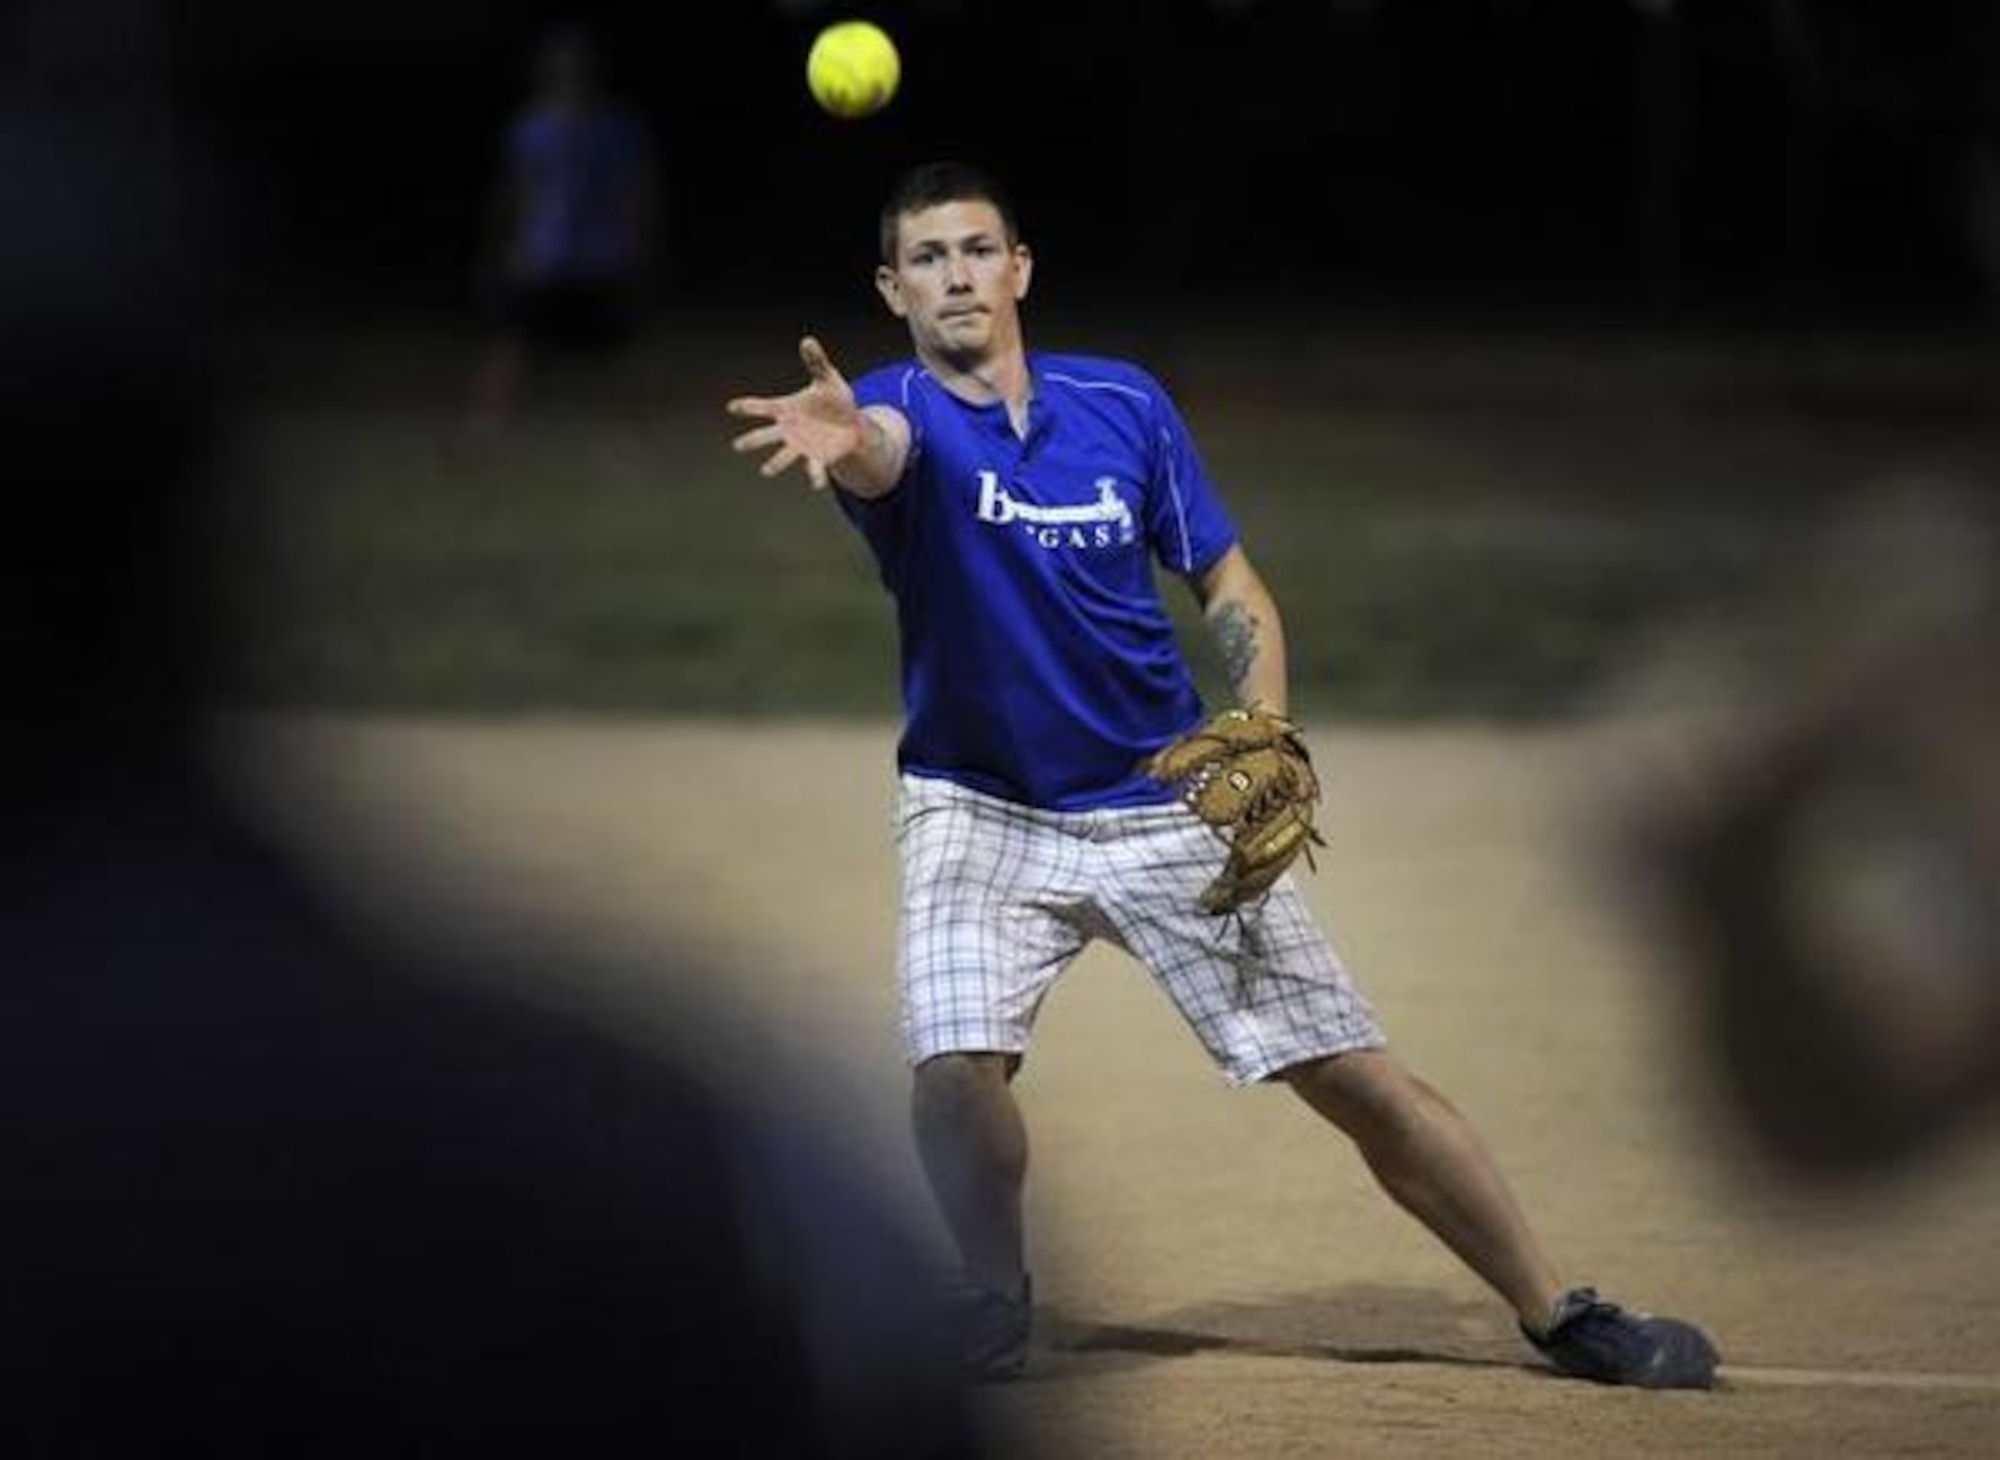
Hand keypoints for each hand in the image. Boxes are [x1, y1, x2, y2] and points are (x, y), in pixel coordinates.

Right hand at [726, 336, 861, 490]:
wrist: (850, 423)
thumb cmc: (833, 399)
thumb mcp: (827, 378)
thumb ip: (816, 362)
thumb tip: (807, 340)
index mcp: (787, 409)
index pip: (764, 407)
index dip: (748, 407)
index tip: (731, 407)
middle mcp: (789, 430)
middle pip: (766, 436)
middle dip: (752, 441)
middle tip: (737, 446)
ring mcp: (801, 445)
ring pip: (784, 456)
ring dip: (776, 463)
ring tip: (766, 471)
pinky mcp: (817, 457)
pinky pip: (814, 468)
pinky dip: (815, 476)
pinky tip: (817, 484)